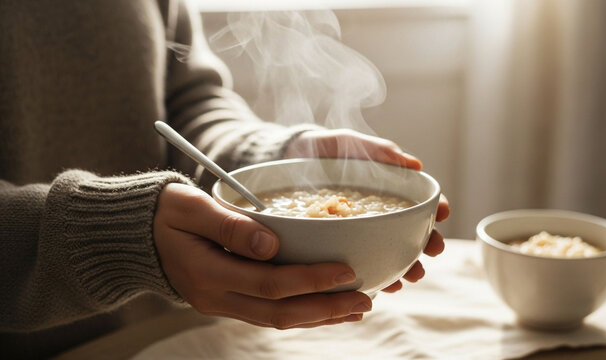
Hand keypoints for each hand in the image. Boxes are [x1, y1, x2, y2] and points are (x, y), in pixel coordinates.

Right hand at [153, 183, 371, 328]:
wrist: (137, 236)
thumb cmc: (165, 213)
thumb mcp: (190, 208)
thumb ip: (229, 225)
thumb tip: (271, 244)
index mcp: (208, 273)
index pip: (270, 284)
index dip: (311, 280)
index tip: (346, 270)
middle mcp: (216, 297)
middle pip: (280, 313)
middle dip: (325, 308)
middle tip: (364, 299)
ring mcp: (222, 303)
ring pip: (277, 319)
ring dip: (318, 316)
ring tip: (356, 307)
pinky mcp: (227, 301)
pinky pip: (269, 313)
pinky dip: (301, 311)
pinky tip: (325, 306)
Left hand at [285, 128, 449, 291]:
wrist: (287, 162)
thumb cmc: (323, 150)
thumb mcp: (348, 143)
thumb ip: (377, 151)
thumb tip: (414, 164)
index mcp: (387, 187)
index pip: (419, 198)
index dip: (436, 206)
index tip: (444, 213)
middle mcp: (380, 212)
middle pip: (413, 230)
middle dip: (427, 242)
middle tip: (433, 249)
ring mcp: (363, 230)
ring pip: (393, 252)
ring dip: (407, 264)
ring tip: (412, 275)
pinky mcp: (343, 246)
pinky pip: (365, 264)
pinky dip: (378, 275)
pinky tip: (385, 283)